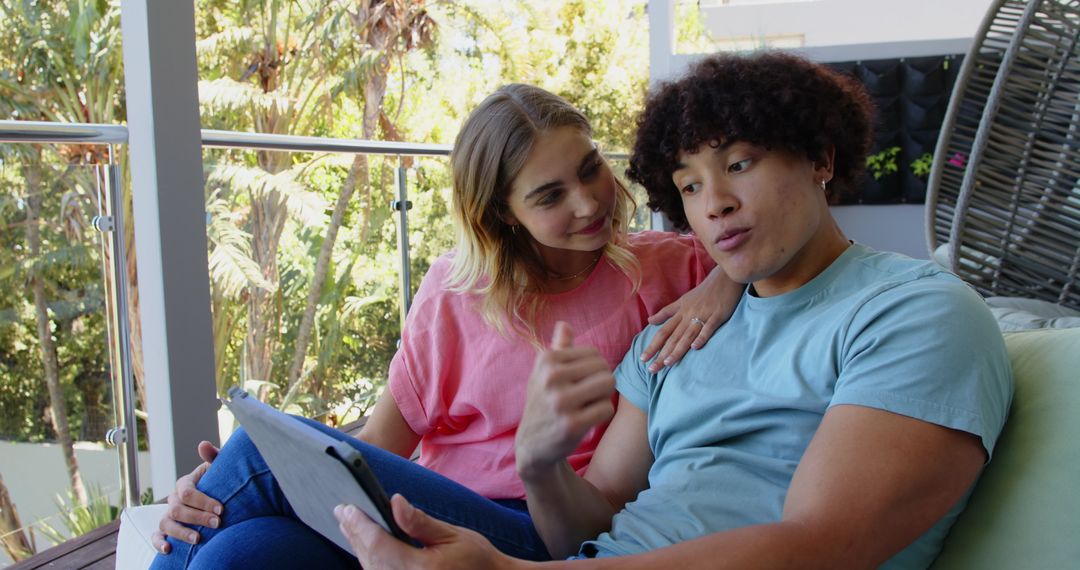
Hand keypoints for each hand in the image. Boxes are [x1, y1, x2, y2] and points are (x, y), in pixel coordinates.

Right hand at [151, 441, 221, 553]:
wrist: (217, 499)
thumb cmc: (218, 483)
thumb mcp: (218, 470)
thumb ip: (213, 457)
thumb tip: (203, 444)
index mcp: (185, 484)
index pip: (188, 492)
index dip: (204, 501)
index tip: (221, 509)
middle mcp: (173, 499)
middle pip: (178, 509)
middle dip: (198, 517)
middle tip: (217, 523)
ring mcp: (168, 515)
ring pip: (166, 523)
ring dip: (181, 532)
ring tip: (198, 539)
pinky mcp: (165, 530)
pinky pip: (156, 537)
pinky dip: (159, 543)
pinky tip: (169, 549)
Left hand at [336, 494, 514, 569]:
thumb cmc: (477, 559)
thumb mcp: (452, 535)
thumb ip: (419, 521)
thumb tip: (394, 502)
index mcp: (418, 568)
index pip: (378, 543)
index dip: (359, 524)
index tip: (346, 508)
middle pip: (369, 557)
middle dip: (354, 533)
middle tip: (342, 512)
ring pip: (371, 568)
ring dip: (358, 546)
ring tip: (349, 526)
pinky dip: (370, 560)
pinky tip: (366, 548)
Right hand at [515, 322, 615, 479]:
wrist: (532, 444)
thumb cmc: (543, 403)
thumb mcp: (543, 374)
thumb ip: (558, 349)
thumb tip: (564, 324)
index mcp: (546, 360)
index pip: (593, 354)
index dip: (595, 368)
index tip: (581, 382)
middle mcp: (552, 377)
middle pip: (604, 368)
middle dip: (602, 382)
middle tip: (588, 396)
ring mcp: (561, 401)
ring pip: (608, 385)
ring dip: (603, 397)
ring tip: (589, 405)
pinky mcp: (572, 424)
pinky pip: (606, 408)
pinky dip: (602, 414)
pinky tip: (588, 419)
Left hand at [640, 266, 742, 371]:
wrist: (725, 277)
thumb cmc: (704, 291)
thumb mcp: (682, 300)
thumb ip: (666, 312)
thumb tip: (649, 321)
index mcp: (680, 312)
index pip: (663, 332)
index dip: (653, 345)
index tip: (642, 359)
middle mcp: (688, 315)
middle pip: (672, 337)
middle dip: (661, 354)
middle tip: (652, 369)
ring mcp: (703, 315)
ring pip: (687, 335)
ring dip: (677, 349)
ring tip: (668, 363)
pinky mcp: (717, 315)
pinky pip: (708, 328)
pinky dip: (702, 337)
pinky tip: (695, 348)